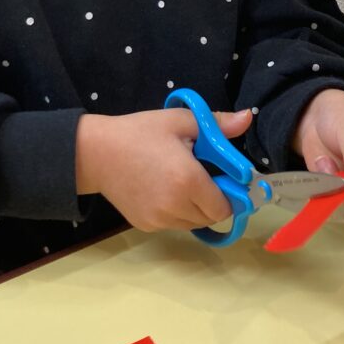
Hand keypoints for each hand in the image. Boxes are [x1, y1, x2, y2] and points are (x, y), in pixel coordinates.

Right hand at [76, 107, 252, 231]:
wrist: (95, 152)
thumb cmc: (140, 132)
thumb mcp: (179, 121)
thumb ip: (216, 124)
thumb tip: (248, 118)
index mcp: (188, 181)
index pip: (226, 206)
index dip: (229, 192)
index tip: (220, 175)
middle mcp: (176, 207)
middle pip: (212, 217)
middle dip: (213, 199)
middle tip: (200, 175)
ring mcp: (159, 220)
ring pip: (193, 223)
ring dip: (196, 208)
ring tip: (180, 182)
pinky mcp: (146, 226)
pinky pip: (173, 224)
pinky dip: (176, 212)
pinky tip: (163, 190)